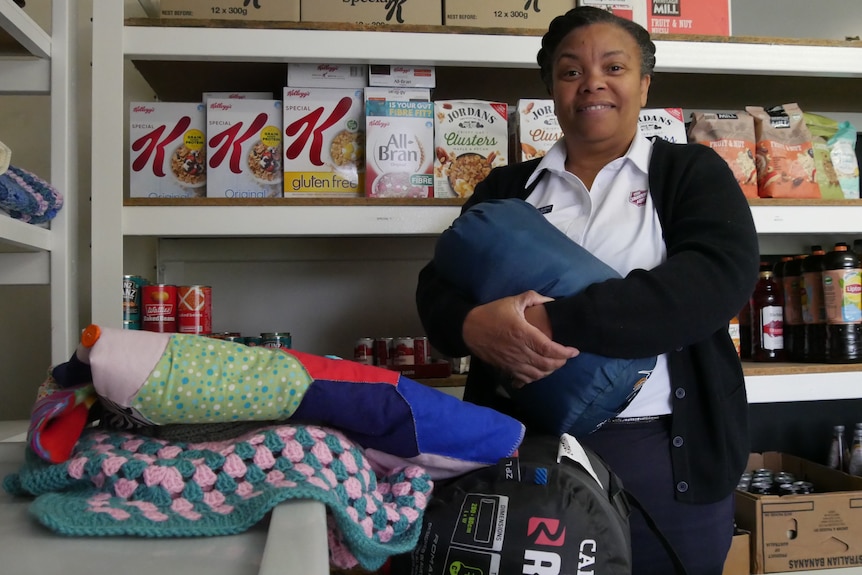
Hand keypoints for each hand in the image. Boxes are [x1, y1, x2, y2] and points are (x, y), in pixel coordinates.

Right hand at [463, 290, 578, 385]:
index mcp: (522, 333)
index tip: (574, 350)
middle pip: (546, 364)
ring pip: (537, 374)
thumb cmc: (492, 313)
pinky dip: (536, 377)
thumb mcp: (512, 301)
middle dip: (560, 362)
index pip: (549, 348)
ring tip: (556, 363)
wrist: (469, 329)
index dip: (564, 352)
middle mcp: (519, 351)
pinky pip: (525, 378)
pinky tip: (540, 371)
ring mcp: (512, 362)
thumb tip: (551, 300)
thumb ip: (533, 298)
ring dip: (550, 371)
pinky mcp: (506, 368)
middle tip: (567, 356)